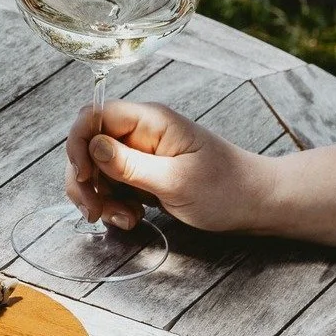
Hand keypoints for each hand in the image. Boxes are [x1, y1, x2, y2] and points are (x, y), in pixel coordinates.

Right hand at [65, 99, 271, 232]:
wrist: (255, 205)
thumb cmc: (226, 189)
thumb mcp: (177, 181)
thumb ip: (131, 165)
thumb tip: (92, 146)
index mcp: (150, 121)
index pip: (95, 116)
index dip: (79, 143)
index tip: (83, 177)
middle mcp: (140, 133)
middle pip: (88, 145)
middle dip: (84, 180)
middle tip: (94, 212)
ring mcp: (140, 154)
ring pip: (96, 170)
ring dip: (98, 197)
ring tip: (123, 219)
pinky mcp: (142, 175)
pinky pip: (112, 186)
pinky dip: (112, 205)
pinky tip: (132, 218)